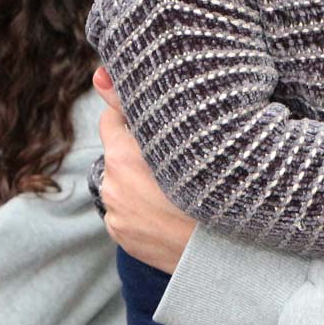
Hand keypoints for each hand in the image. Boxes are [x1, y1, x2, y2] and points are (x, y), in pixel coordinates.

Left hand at [93, 68, 195, 272]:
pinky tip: (169, 208)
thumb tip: (98, 73)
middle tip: (175, 156)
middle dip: (139, 151)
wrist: (226, 251)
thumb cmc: (214, 187)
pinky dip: (141, 206)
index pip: (112, 120)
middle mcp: (113, 188)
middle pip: (119, 153)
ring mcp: (116, 216)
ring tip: (175, 187)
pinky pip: (127, 210)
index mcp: (123, 159)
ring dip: (140, 180)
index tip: (155, 119)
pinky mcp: (122, 236)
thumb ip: (132, 104)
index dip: (134, 115)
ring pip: (123, 182)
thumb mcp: (181, 138)